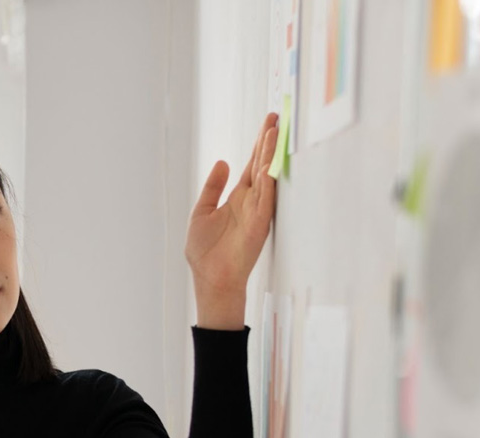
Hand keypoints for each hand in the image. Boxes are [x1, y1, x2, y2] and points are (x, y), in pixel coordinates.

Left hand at [184, 113, 279, 300]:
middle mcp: (251, 201)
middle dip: (269, 142)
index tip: (268, 123)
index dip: (259, 144)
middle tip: (277, 117)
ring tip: (275, 132)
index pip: (252, 165)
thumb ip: (212, 187)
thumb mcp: (202, 212)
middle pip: (263, 165)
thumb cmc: (205, 252)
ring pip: (267, 177)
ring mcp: (257, 212)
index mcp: (238, 198)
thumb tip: (222, 162)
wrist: (211, 278)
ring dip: (271, 155)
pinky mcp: (259, 225)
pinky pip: (265, 199)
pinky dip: (268, 181)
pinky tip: (268, 164)